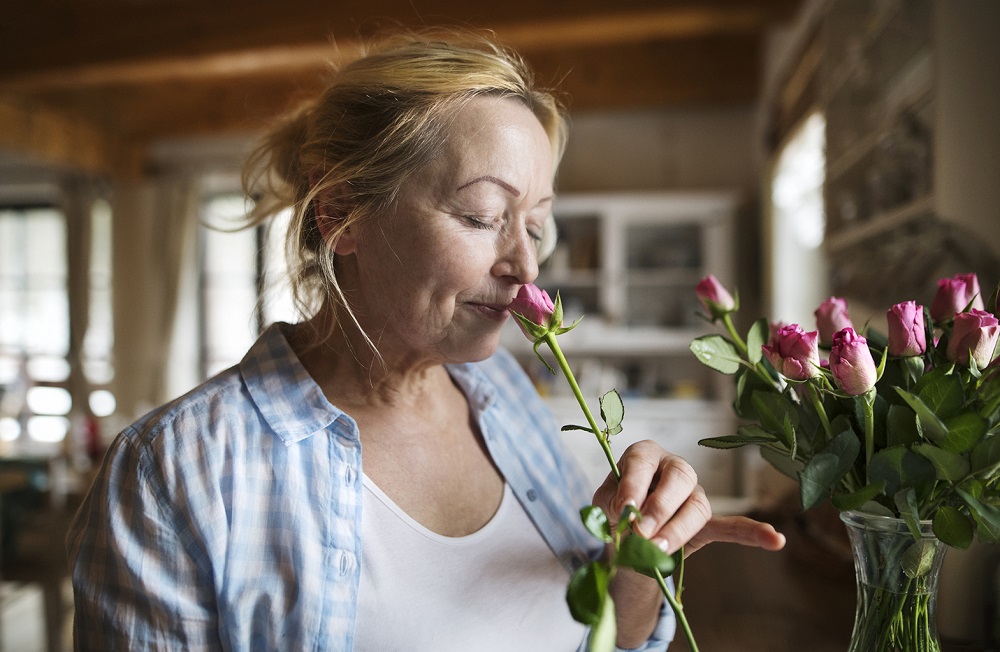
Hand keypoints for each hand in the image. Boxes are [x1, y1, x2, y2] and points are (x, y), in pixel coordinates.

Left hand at [592, 439, 785, 554]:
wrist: (626, 530)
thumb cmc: (616, 507)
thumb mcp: (603, 503)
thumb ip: (612, 506)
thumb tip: (627, 520)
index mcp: (645, 455)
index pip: (642, 461)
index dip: (632, 484)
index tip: (622, 510)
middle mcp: (674, 468)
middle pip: (679, 477)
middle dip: (659, 506)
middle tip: (640, 531)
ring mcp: (693, 494)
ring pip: (696, 506)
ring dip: (677, 529)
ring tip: (658, 550)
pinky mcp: (705, 521)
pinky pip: (731, 525)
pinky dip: (751, 533)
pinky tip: (774, 539)